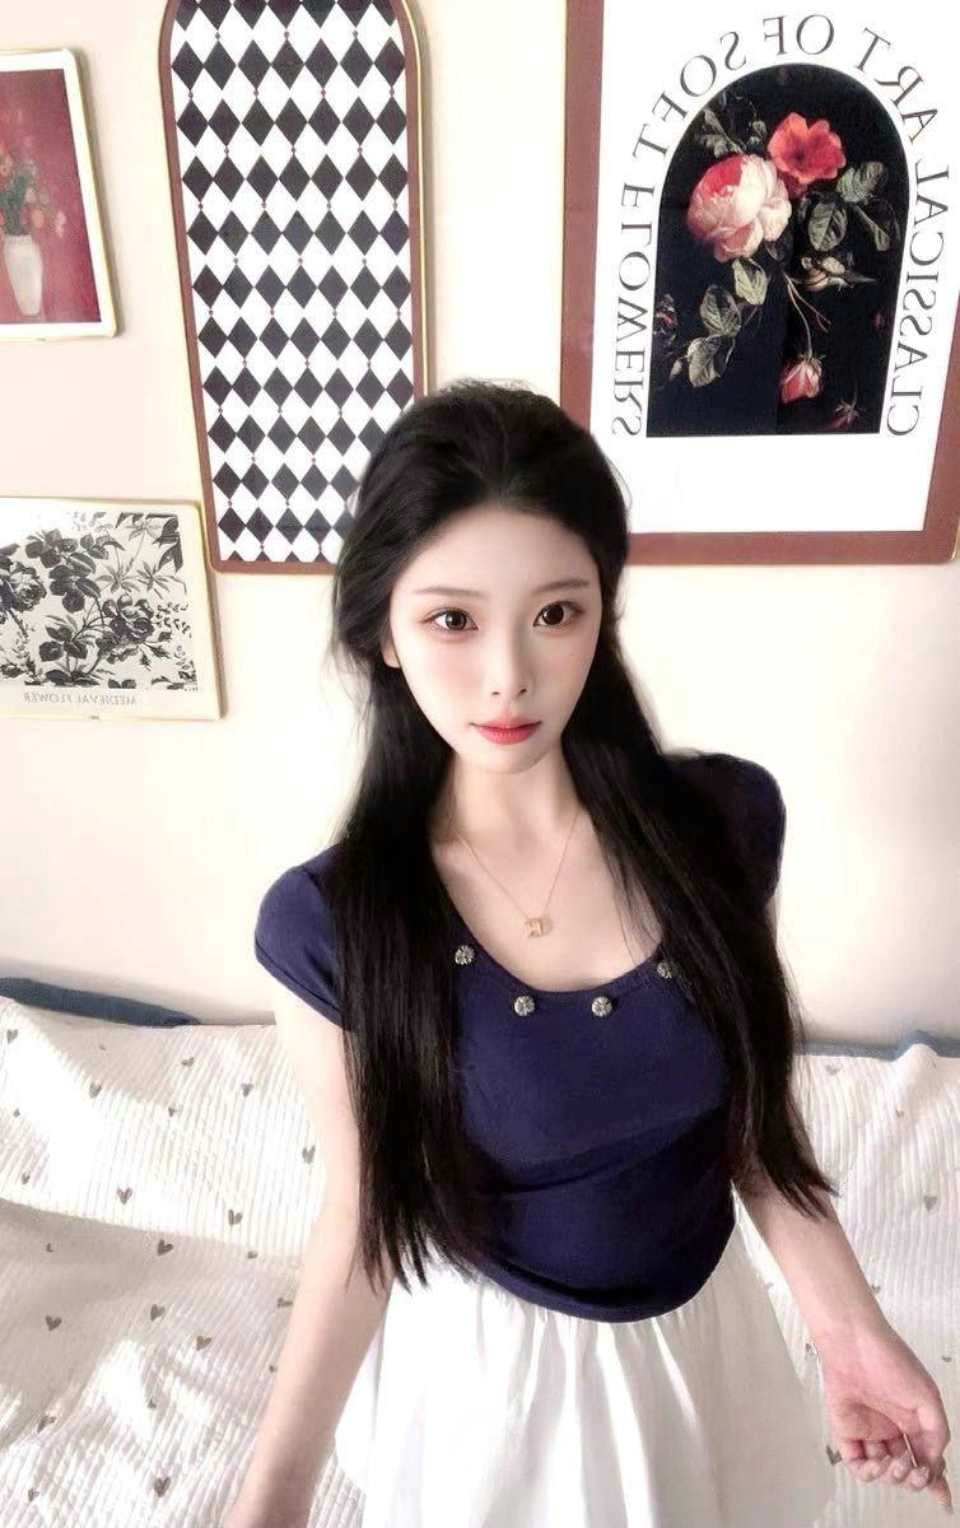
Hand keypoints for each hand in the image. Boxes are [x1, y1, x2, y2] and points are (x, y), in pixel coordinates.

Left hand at [816, 1316, 952, 1512]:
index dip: (935, 1480)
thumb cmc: (891, 1361)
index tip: (943, 1500)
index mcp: (914, 1421)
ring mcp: (870, 1431)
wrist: (854, 1343)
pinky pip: (857, 1464)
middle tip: (917, 1472)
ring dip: (894, 1475)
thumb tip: (934, 1462)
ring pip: (884, 1471)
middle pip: (907, 1469)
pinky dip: (868, 1473)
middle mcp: (893, 1429)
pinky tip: (876, 1465)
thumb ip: (936, 1432)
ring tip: (897, 1462)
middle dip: (915, 1478)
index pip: (927, 1458)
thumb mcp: (927, 1397)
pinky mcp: (846, 1431)